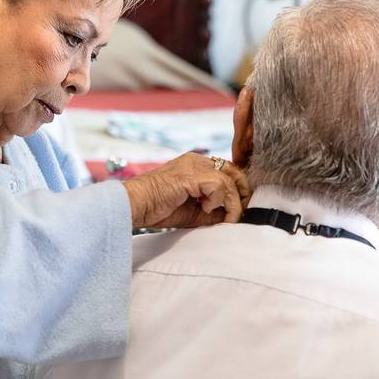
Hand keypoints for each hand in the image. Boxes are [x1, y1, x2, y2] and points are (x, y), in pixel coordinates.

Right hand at [121, 153, 249, 228]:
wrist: (136, 205)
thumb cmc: (158, 208)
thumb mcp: (194, 211)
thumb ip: (213, 211)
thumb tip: (233, 216)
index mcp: (196, 165)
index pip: (228, 170)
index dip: (238, 189)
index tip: (238, 208)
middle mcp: (197, 161)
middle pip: (234, 170)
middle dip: (242, 192)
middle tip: (239, 213)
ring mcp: (193, 165)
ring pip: (228, 180)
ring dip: (231, 203)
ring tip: (224, 218)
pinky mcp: (190, 175)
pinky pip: (217, 185)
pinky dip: (218, 200)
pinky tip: (205, 208)